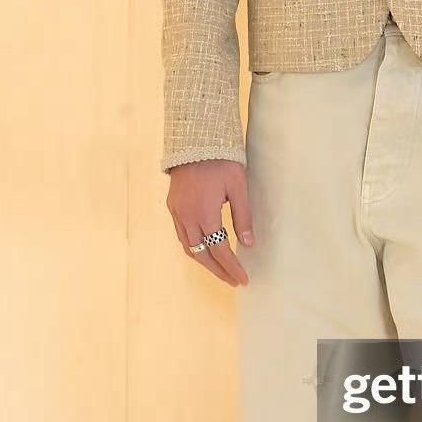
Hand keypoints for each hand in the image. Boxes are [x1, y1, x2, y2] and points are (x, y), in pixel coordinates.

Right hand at [166, 158, 254, 286]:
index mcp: (205, 214)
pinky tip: (204, 249)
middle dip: (218, 270)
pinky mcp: (173, 206)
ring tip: (221, 269)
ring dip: (204, 261)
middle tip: (233, 280)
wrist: (195, 140)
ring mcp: (177, 212)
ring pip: (188, 247)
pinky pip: (182, 235)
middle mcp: (187, 217)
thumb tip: (248, 243)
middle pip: (202, 255)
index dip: (232, 267)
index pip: (220, 250)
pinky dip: (194, 247)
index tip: (243, 279)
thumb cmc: (221, 161)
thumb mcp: (239, 187)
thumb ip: (243, 217)